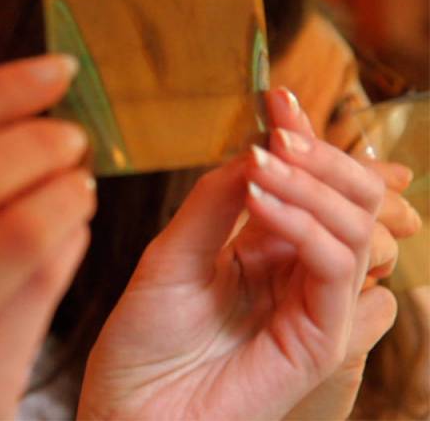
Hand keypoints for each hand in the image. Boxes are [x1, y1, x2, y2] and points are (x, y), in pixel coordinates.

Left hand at [78, 87, 383, 419]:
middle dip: (324, 156)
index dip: (301, 138)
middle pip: (351, 200)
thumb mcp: (173, 252)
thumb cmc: (142, 336)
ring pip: (357, 227)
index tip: (279, 96)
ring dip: (314, 184)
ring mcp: (316, 306)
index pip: (308, 184)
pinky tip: (263, 200)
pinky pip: (338, 268)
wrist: (128, 405)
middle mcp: (300, 272)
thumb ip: (217, 201)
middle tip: (284, 131)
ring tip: (264, 164)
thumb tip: (258, 145)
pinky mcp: (321, 340)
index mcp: (268, 248)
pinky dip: (307, 225)